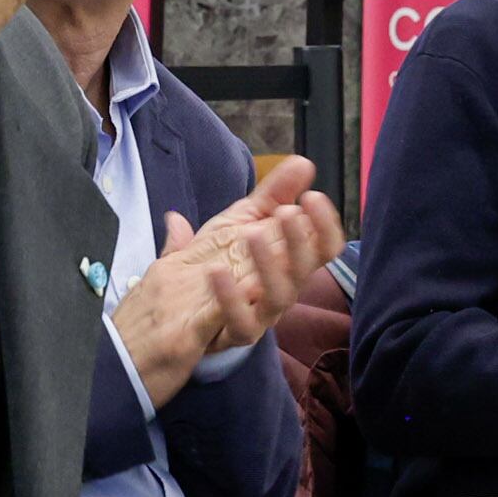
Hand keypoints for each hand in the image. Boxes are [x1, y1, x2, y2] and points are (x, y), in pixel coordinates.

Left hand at [110, 158, 341, 406]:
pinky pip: (242, 323)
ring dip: (270, 266)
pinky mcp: (234, 333)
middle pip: (305, 269)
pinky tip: (216, 272)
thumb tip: (304, 163)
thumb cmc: (217, 263)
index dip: (324, 223)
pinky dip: (232, 299)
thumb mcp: (240, 221)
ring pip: (281, 297)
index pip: (321, 245)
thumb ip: (271, 195)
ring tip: (251, 235)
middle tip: (288, 212)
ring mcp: (261, 313)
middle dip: (300, 240)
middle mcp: (281, 289)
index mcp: (287, 261)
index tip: (313, 196)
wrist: (173, 313)